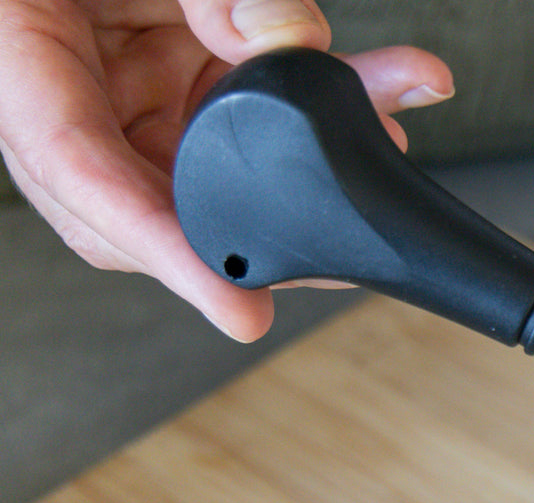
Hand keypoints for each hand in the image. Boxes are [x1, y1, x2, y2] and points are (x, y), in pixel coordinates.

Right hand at [0, 0, 452, 340]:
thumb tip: (291, 42)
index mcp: (22, 64)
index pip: (86, 178)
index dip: (167, 251)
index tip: (240, 308)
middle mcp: (73, 100)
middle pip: (155, 210)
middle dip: (258, 239)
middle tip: (336, 260)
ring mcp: (130, 99)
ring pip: (219, 175)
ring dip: (309, 171)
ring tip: (379, 143)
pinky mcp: (179, 87)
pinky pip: (250, 126)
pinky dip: (317, 123)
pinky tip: (379, 103)